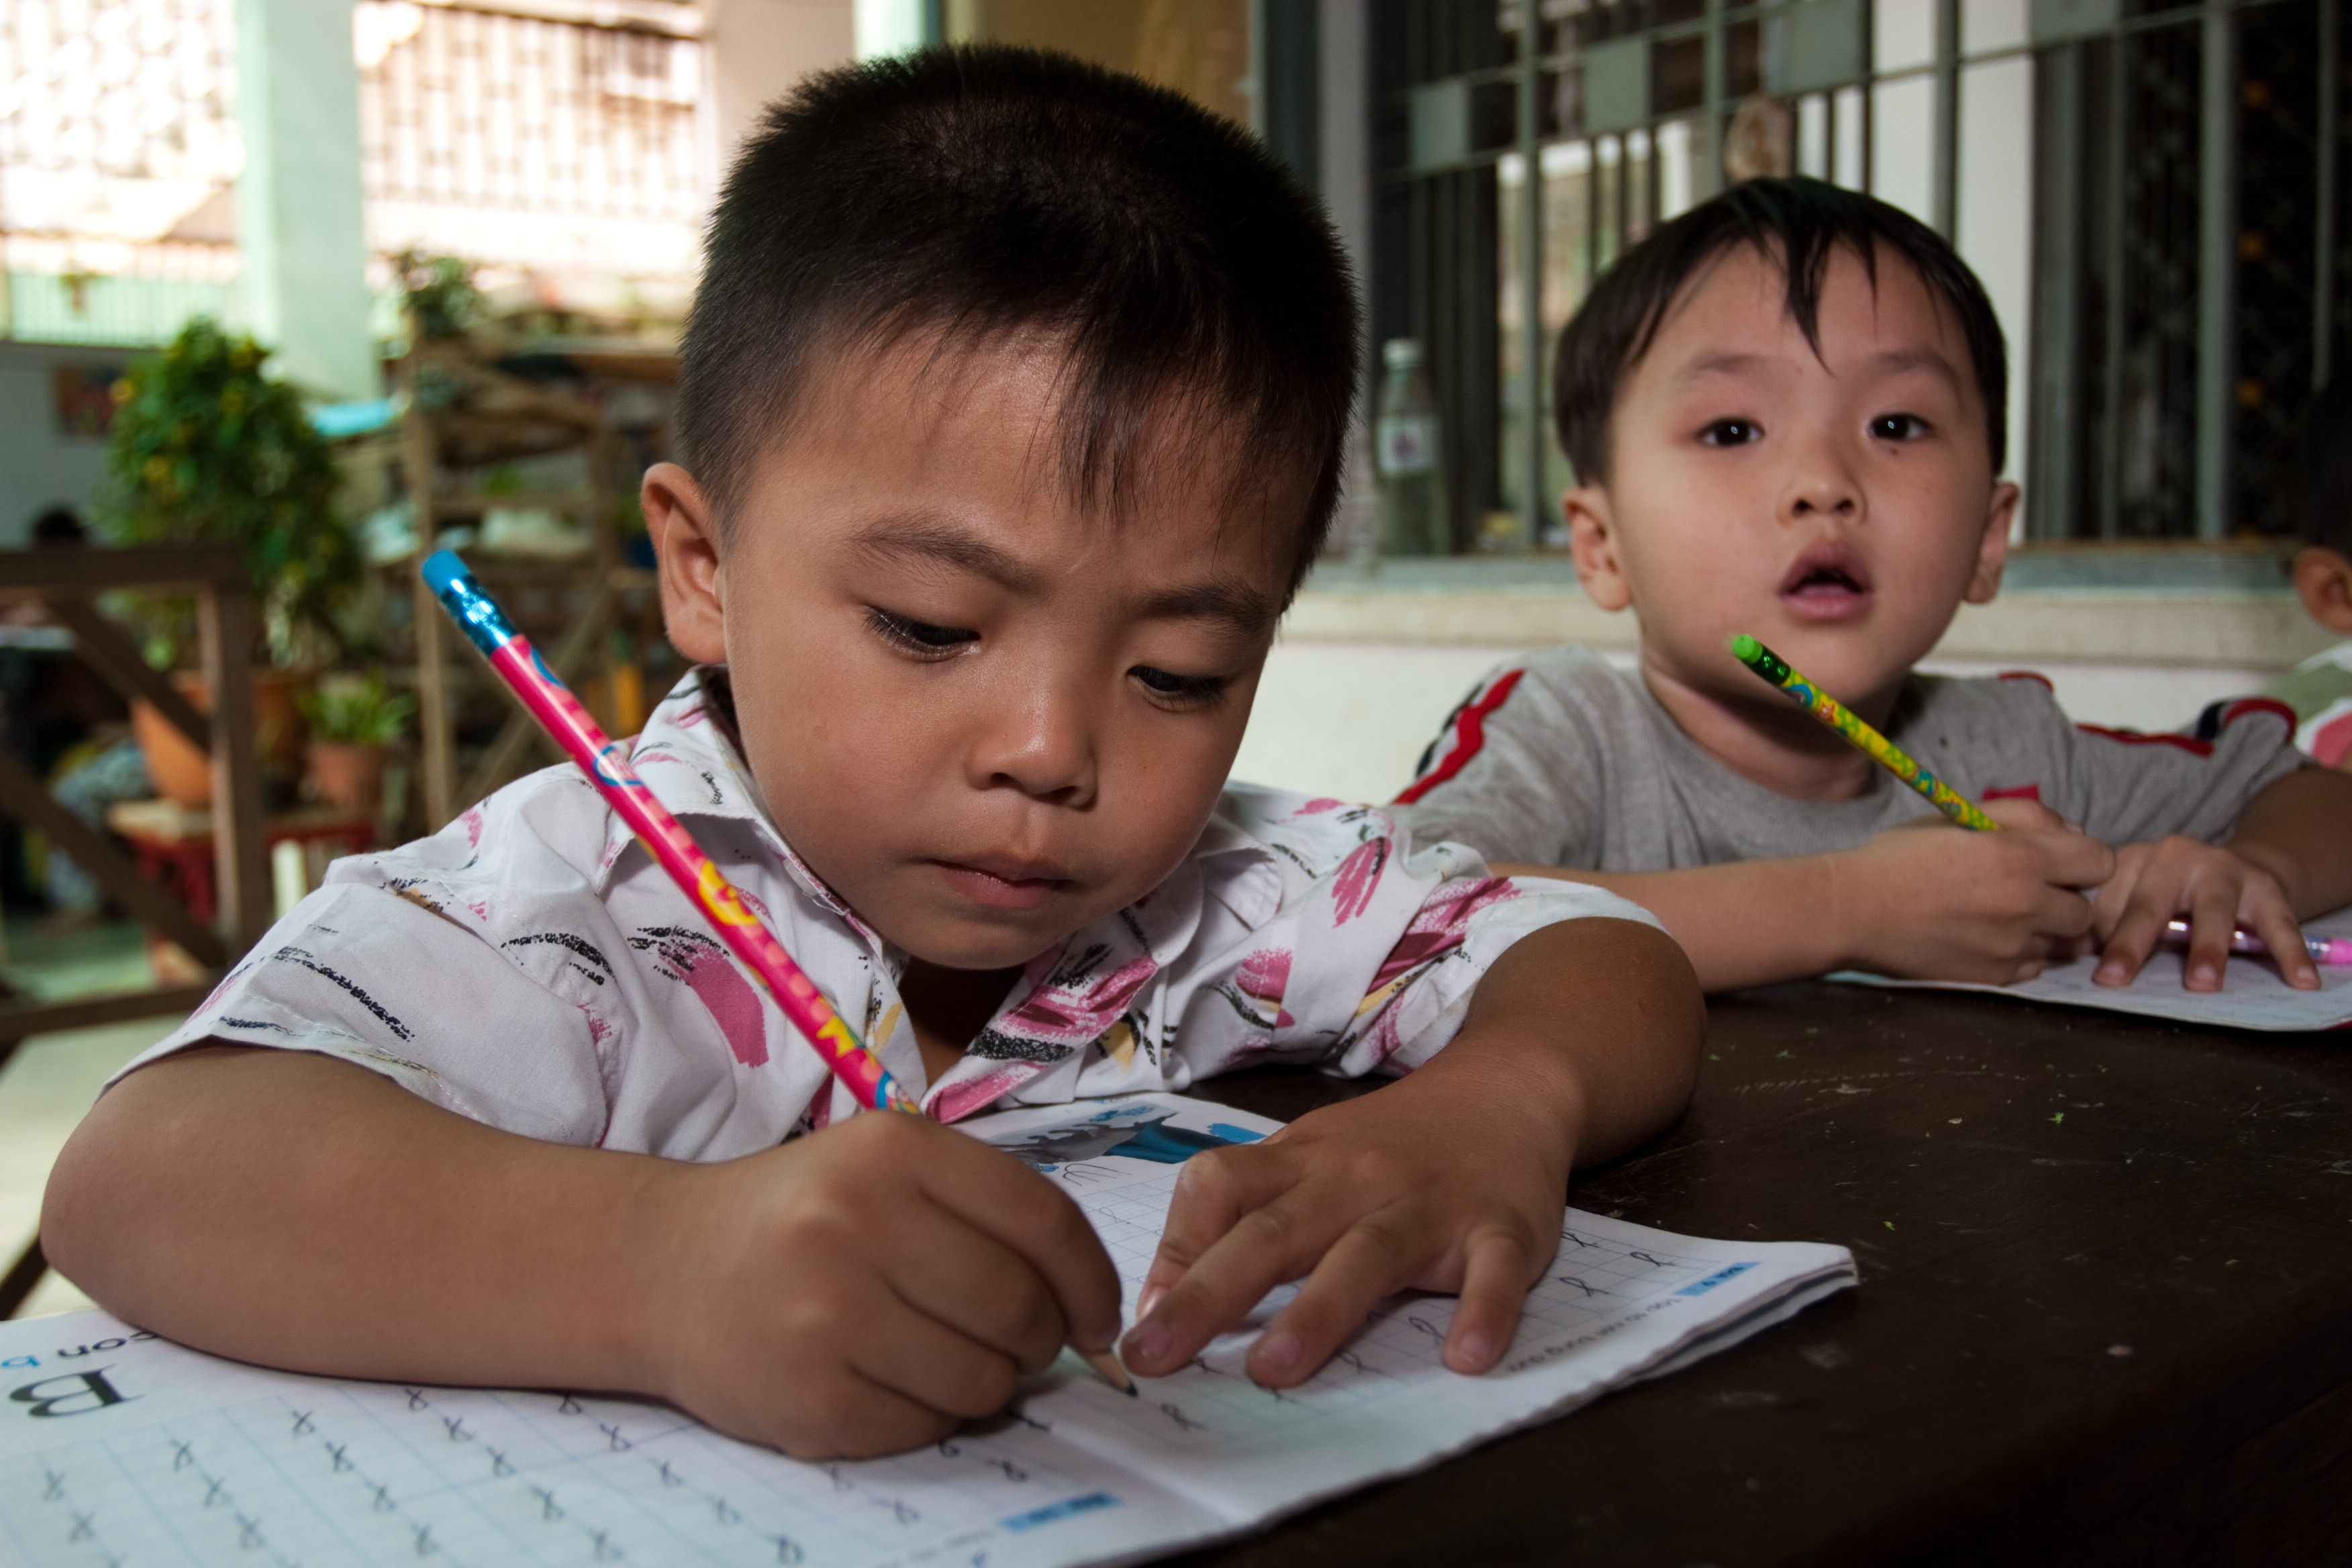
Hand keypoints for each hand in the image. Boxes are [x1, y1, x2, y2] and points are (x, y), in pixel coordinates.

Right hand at [646, 1111, 1122, 1458]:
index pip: (1043, 1220)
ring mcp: (824, 1317)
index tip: (1097, 1314)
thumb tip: (1086, 1302)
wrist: (662, 1268)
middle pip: (1017, 1307)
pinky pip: (923, 1429)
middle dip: (1041, 1339)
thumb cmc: (798, 1216)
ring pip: (980, 1381)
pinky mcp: (805, 1400)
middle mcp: (855, 1224)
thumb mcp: (883, 1167)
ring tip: (947, 1358)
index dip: (1091, 1279)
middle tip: (1023, 1343)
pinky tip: (893, 1382)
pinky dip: (928, 1417)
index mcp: (891, 1151)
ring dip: (987, 1384)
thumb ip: (984, 1210)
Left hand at [1117, 1056, 1571, 1388]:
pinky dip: (1484, 1311)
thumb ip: (1243, 1211)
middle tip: (1157, 1357)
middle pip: (1275, 1233)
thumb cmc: (1391, 1142)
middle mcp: (1356, 1180)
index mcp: (1301, 1162)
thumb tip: (1164, 1293)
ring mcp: (1431, 1205)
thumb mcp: (1307, 1156)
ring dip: (1320, 1310)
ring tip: (1275, 1369)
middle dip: (1210, 1294)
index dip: (1174, 1250)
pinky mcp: (1502, 1228)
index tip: (1139, 1320)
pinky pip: (1494, 1272)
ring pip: (1369, 1254)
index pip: (1219, 1189)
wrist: (1506, 1088)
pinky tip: (1466, 1357)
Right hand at [1831, 797, 2113, 983]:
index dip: (2081, 860)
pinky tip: (1985, 938)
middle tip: (2024, 891)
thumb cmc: (1900, 858)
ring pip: (2061, 943)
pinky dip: (2020, 955)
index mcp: (2019, 856)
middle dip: (2064, 899)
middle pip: (2086, 910)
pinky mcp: (1994, 976)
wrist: (1851, 910)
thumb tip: (2075, 831)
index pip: (2101, 862)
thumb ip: (2025, 815)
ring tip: (2001, 916)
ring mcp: (2011, 946)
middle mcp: (2025, 904)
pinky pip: (2033, 968)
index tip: (2056, 862)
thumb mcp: (1959, 817)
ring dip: (2043, 930)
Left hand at [2089, 835, 2315, 990]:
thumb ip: (2107, 923)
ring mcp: (2223, 871)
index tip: (2078, 967)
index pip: (2105, 903)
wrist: (2233, 869)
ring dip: (2207, 950)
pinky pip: (2279, 925)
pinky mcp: (2265, 888)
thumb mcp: (2134, 896)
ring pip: (2212, 912)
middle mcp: (2174, 858)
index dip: (2092, 936)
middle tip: (2113, 979)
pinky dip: (2290, 954)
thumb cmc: (2168, 895)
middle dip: (2131, 944)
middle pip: (2149, 905)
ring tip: (2202, 984)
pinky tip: (2301, 981)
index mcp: (2131, 862)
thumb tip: (2071, 956)